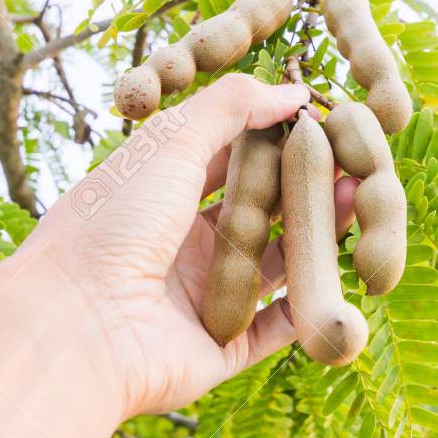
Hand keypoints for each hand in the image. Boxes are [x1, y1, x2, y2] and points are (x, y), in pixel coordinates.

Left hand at [28, 74, 357, 419]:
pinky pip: (278, 326)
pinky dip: (311, 304)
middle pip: (258, 209)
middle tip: (351, 160)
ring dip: (316, 234)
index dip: (274, 138)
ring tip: (359, 201)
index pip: (229, 157)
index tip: (322, 120)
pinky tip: (346, 272)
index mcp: (160, 192)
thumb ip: (231, 108)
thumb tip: (292, 90)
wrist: (77, 326)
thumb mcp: (170, 142)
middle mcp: (180, 243)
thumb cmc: (112, 223)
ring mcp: (202, 297)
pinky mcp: (222, 347)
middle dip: (304, 185)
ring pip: (275, 263)